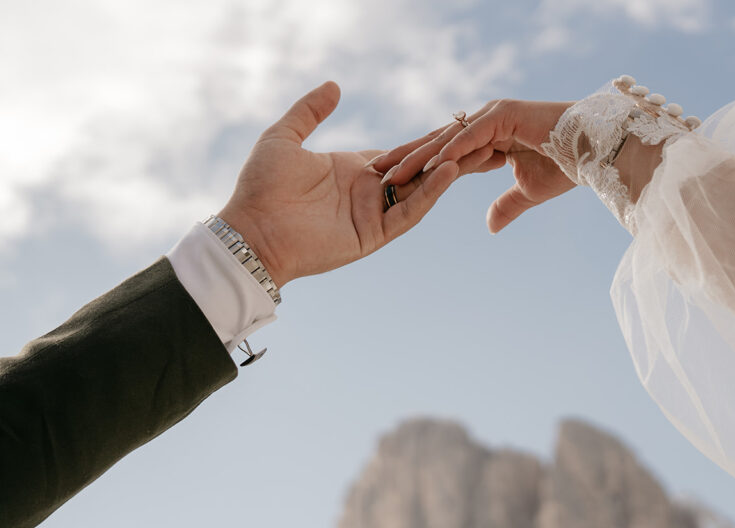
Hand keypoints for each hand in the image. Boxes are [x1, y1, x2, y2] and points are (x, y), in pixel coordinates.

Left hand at [217, 82, 496, 288]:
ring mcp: (372, 215)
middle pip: (418, 173)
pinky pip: (408, 212)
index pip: (398, 154)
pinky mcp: (373, 234)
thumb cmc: (260, 187)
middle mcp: (367, 194)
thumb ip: (310, 111)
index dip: (425, 142)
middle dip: (449, 158)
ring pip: (420, 192)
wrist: (250, 230)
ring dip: (446, 173)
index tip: (454, 126)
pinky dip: (429, 193)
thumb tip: (335, 86)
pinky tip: (447, 171)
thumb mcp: (284, 138)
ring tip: (475, 151)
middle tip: (484, 139)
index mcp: (352, 171)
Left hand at [373, 100, 578, 232]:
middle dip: (404, 157)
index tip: (390, 181)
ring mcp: (492, 114)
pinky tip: (424, 166)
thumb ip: (506, 206)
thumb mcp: (528, 191)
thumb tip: (490, 226)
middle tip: (372, 172)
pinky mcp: (503, 115)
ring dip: (415, 156)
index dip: (417, 165)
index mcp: (487, 134)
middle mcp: (485, 121)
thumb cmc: (567, 166)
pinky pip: (468, 138)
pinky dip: (446, 152)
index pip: (444, 151)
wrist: (597, 150)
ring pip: (445, 139)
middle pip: (436, 142)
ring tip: (387, 172)